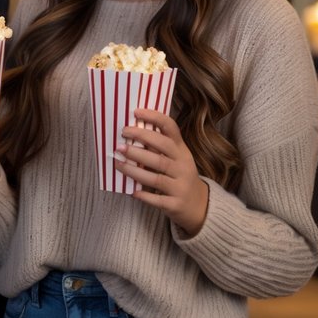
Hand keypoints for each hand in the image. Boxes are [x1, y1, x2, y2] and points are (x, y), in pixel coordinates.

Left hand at [116, 108, 208, 235]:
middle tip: (121, 140)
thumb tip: (130, 134)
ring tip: (118, 163)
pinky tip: (132, 191)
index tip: (136, 112)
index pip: (171, 128)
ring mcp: (181, 185)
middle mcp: (183, 165)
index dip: (154, 117)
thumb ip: (158, 147)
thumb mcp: (176, 159)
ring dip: (134, 170)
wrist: (199, 205)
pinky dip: (144, 195)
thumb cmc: (179, 176)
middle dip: (140, 142)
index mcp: (182, 150)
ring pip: (156, 176)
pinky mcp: (176, 204)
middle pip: (162, 150)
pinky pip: (158, 199)